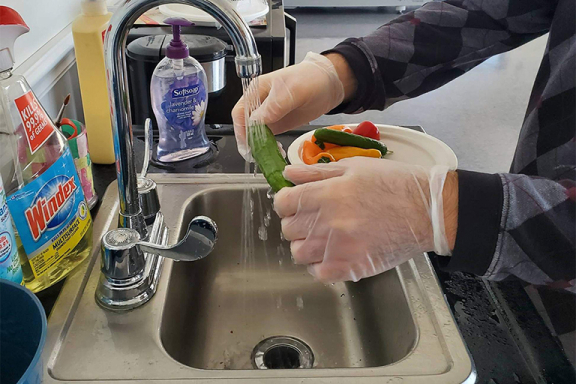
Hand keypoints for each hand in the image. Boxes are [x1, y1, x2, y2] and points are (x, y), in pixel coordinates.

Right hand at [232, 52, 355, 159]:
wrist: (329, 84)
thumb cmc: (311, 79)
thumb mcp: (293, 90)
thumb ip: (275, 106)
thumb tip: (256, 121)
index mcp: (256, 91)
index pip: (240, 112)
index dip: (241, 129)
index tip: (247, 144)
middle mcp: (259, 104)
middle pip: (245, 126)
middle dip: (250, 142)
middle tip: (258, 155)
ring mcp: (268, 116)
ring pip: (255, 135)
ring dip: (259, 147)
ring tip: (269, 156)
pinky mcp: (278, 125)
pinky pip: (268, 139)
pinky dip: (269, 147)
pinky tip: (276, 152)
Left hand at [273, 158, 457, 282]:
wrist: (428, 211)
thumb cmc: (395, 184)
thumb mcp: (355, 167)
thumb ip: (317, 171)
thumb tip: (288, 174)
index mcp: (326, 193)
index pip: (283, 203)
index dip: (286, 201)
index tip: (295, 202)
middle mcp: (327, 222)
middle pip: (288, 228)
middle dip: (296, 221)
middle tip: (312, 217)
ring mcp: (337, 248)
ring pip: (298, 253)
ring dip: (305, 244)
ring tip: (322, 236)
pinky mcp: (351, 268)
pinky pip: (317, 273)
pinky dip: (319, 265)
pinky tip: (331, 253)